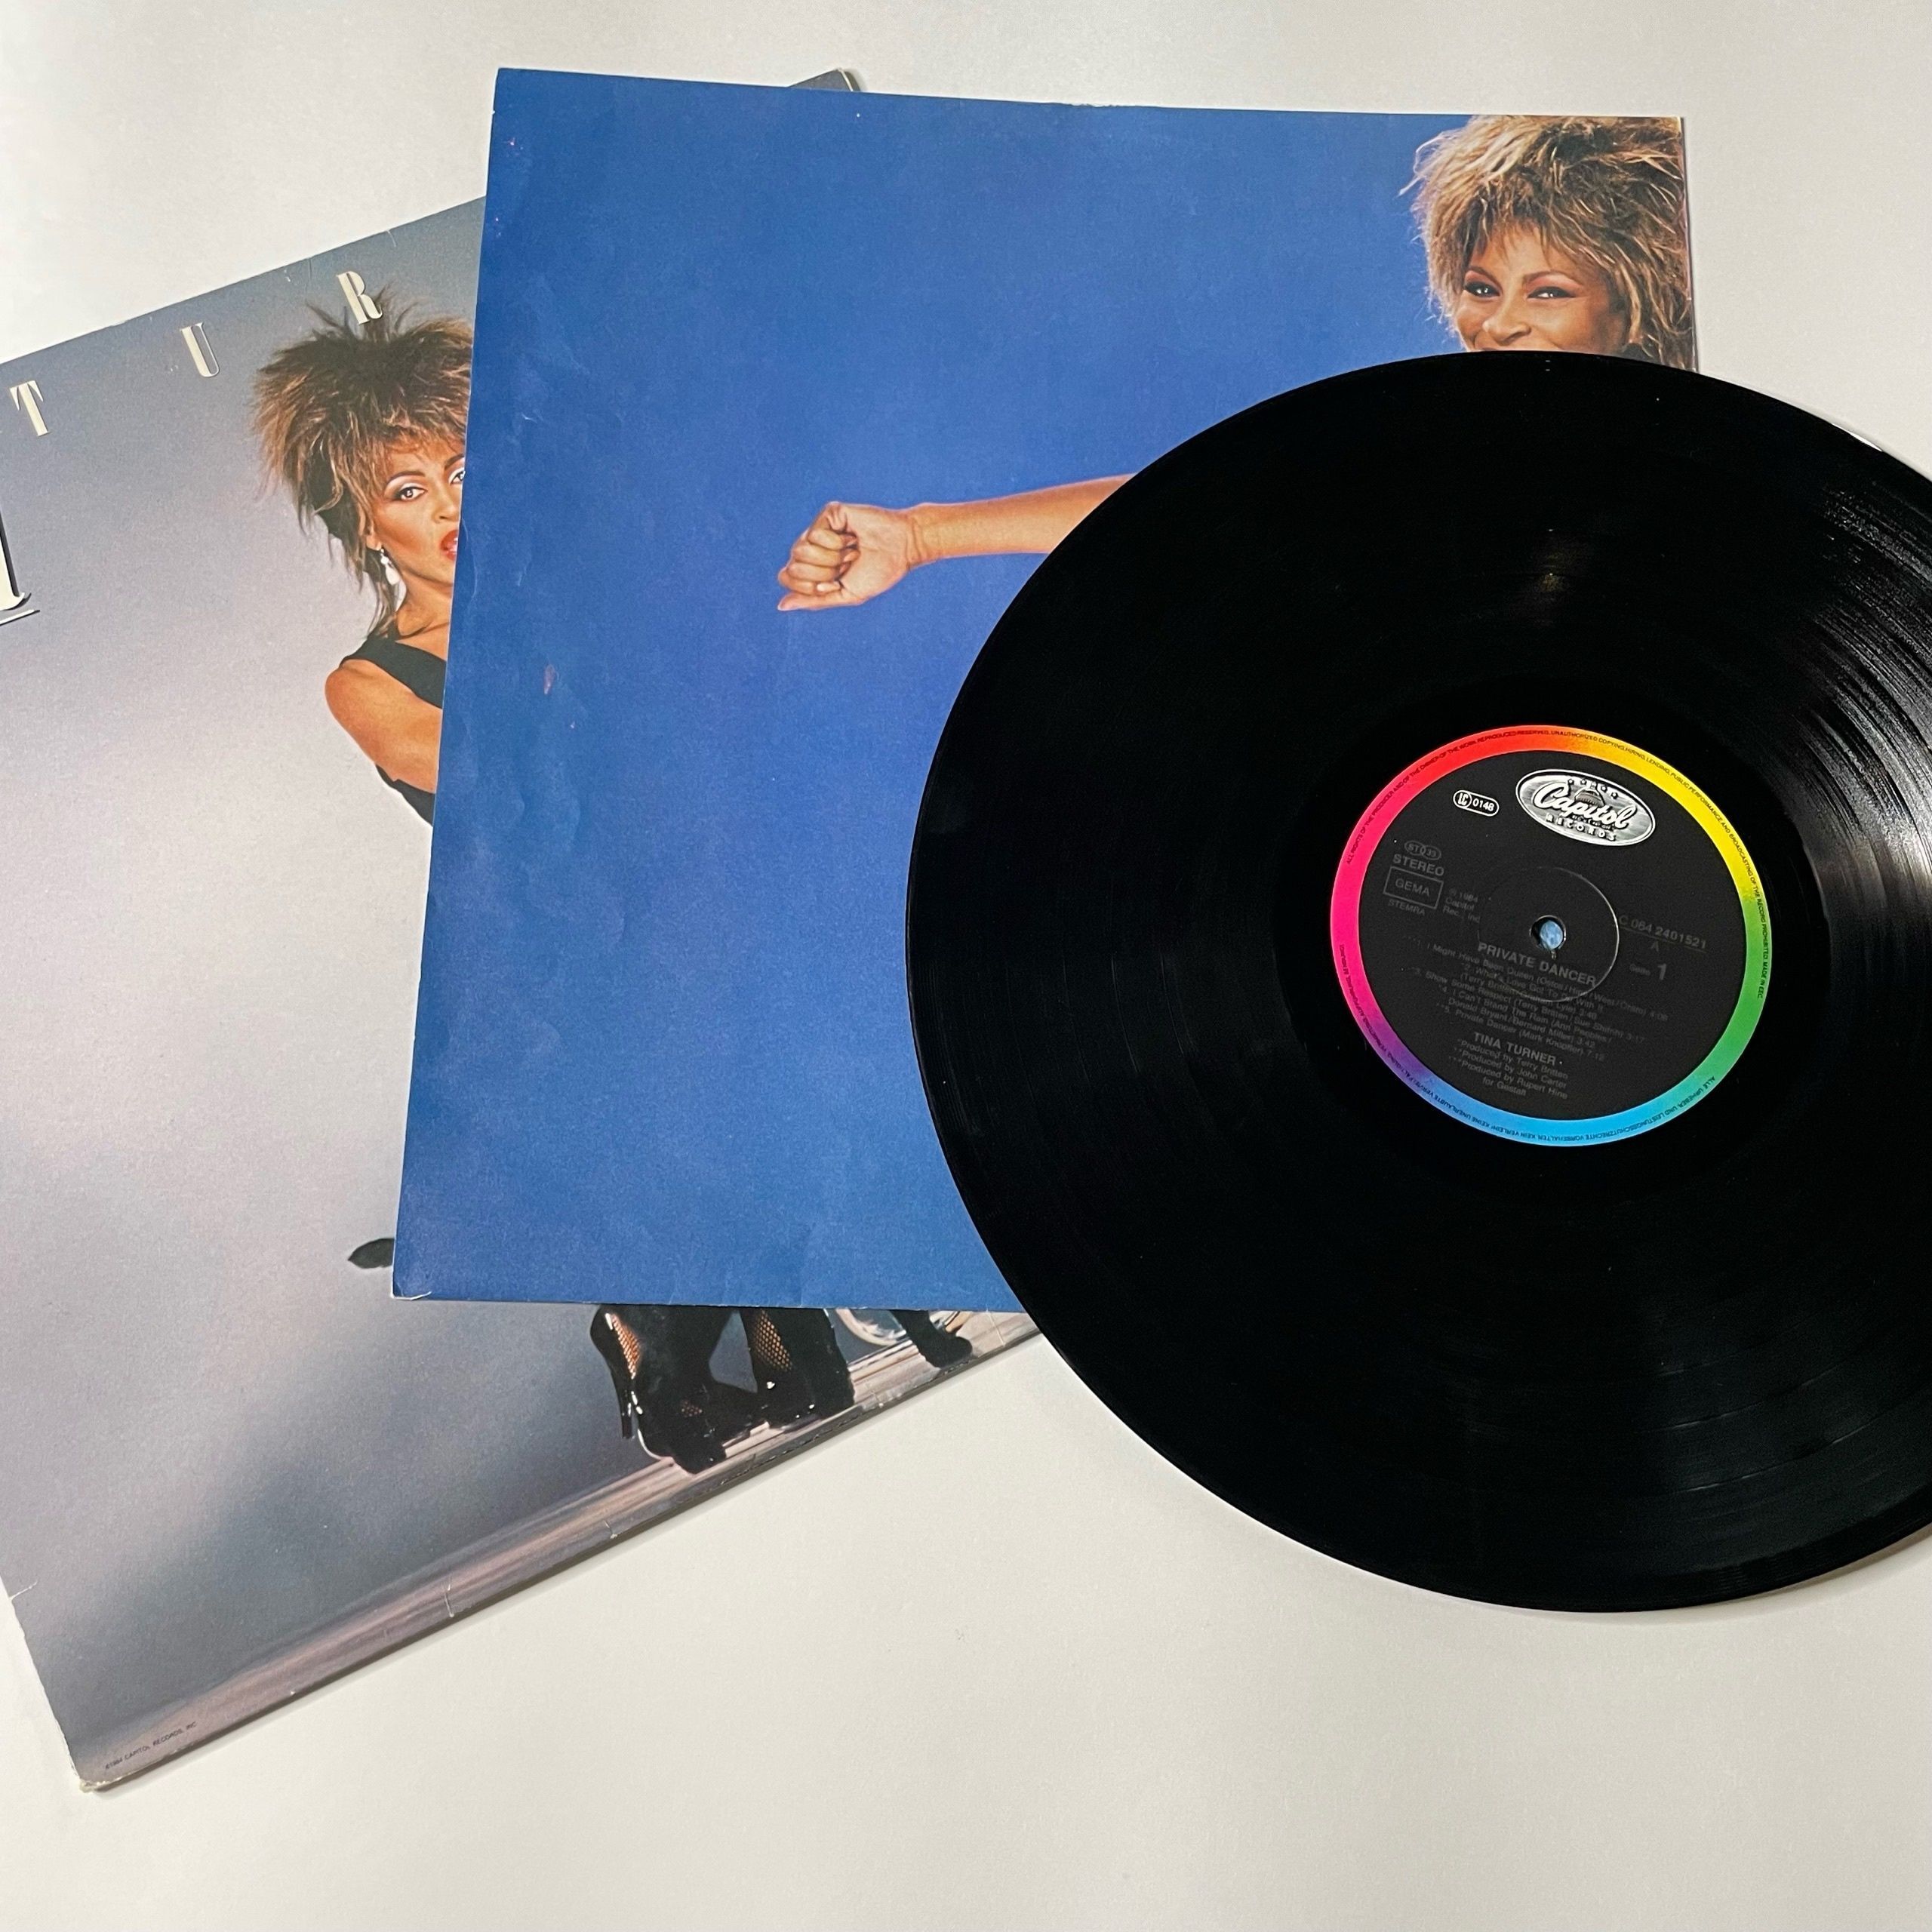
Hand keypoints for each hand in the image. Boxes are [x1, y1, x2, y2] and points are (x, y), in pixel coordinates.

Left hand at [777, 501, 918, 609]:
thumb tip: (781, 605)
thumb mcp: (845, 595)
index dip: (810, 587)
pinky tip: (852, 538)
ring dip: (831, 558)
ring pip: (800, 551)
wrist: (901, 549)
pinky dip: (836, 543)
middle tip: (847, 565)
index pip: (787, 578)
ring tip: (851, 552)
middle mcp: (812, 547)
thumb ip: (813, 600)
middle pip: (793, 567)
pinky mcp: (828, 514)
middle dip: (823, 573)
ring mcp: (819, 529)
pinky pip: (814, 535)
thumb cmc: (878, 572)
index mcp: (813, 567)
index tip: (837, 582)